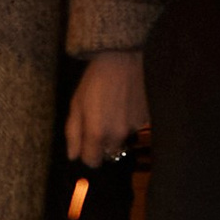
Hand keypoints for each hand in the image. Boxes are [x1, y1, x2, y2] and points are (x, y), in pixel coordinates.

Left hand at [66, 48, 148, 169]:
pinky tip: (125, 103)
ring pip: (122, 139)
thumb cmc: (95, 80)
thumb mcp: (76, 104)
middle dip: (102, 142)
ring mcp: (134, 127)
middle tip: (98, 120)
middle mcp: (118, 134)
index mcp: (97, 132)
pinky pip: (134, 127)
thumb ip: (73, 133)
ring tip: (112, 107)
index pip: (91, 161)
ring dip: (116, 130)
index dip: (86, 155)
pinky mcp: (147, 119)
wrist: (123, 58)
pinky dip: (129, 120)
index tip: (85, 145)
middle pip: (108, 151)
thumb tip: (73, 156)